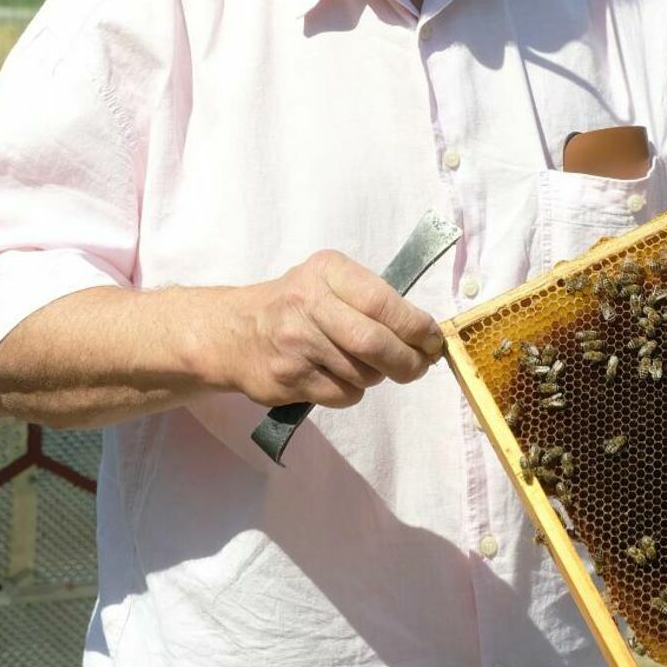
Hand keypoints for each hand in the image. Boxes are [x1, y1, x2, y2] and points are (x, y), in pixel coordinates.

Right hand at [219, 249, 445, 408]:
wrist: (233, 332)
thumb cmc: (295, 303)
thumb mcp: (328, 281)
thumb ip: (372, 299)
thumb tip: (425, 335)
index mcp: (327, 271)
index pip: (382, 301)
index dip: (416, 326)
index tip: (433, 341)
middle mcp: (309, 303)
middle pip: (375, 343)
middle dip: (408, 361)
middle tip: (419, 366)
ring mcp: (296, 344)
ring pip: (363, 373)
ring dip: (377, 375)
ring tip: (363, 364)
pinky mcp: (288, 379)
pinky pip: (343, 395)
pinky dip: (352, 391)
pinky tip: (337, 376)